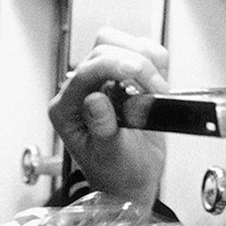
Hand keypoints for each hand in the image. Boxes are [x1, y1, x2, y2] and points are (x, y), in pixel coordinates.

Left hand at [49, 28, 168, 209]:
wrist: (133, 181)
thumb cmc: (117, 173)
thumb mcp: (110, 156)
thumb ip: (102, 128)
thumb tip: (94, 100)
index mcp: (67, 109)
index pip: (84, 72)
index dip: (112, 66)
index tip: (136, 71)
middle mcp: (81, 91)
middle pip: (103, 50)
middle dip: (134, 65)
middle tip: (154, 90)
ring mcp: (103, 81)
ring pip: (118, 44)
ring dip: (144, 60)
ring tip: (155, 89)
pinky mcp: (124, 78)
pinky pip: (139, 51)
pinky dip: (154, 60)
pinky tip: (157, 84)